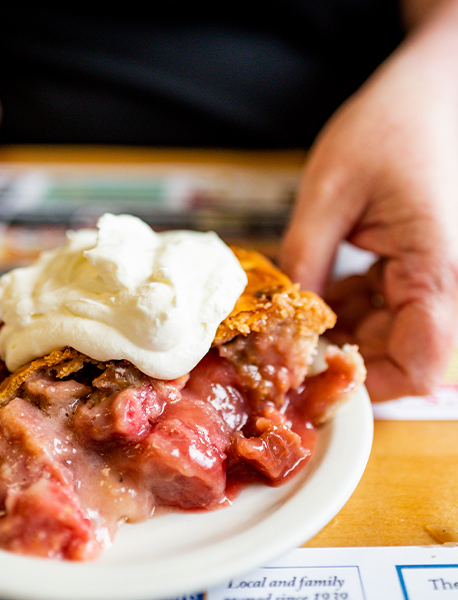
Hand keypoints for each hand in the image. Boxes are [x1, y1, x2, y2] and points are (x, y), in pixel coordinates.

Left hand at [280, 2, 457, 400]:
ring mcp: (437, 277)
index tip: (310, 376)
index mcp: (435, 264)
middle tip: (281, 349)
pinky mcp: (422, 271)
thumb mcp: (329, 192)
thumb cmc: (387, 128)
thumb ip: (307, 260)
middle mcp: (447, 280)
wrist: (428, 94)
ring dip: (342, 334)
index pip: (419, 361)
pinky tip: (318, 290)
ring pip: (391, 336)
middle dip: (342, 358)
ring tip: (292, 313)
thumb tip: (286, 323)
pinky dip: (350, 309)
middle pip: (401, 354)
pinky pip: (388, 310)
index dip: (366, 384)